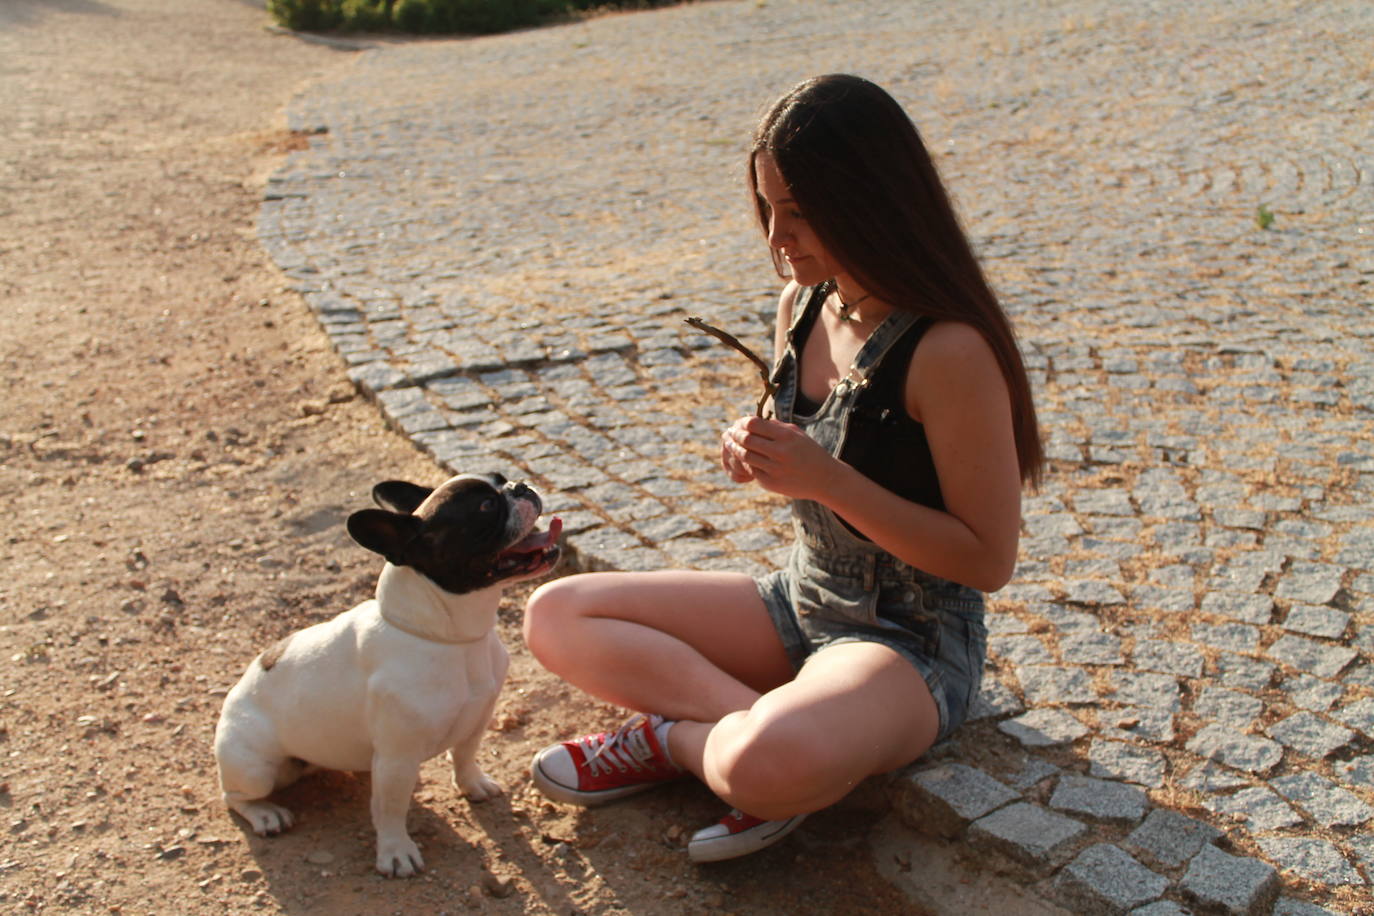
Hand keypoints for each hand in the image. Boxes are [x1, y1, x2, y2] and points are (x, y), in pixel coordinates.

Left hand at [722, 415, 836, 500]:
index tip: (739, 423)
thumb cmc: (808, 452)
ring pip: (745, 456)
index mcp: (786, 436)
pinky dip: (744, 462)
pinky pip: (751, 470)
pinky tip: (742, 457)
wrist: (825, 479)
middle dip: (735, 435)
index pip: (754, 424)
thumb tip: (749, 419)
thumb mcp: (796, 434)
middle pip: (746, 440)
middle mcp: (780, 452)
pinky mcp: (771, 483)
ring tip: (730, 444)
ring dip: (734, 449)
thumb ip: (774, 426)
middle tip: (730, 433)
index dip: (742, 422)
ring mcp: (775, 469)